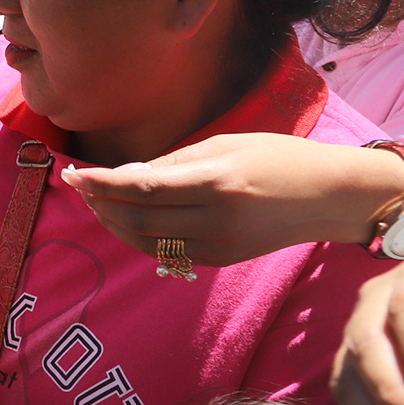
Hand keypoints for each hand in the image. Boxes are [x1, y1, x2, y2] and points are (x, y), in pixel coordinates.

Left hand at [60, 133, 403, 266]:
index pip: (142, 189)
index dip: (101, 183)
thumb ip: (173, 162)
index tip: (73, 174)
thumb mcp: (226, 144)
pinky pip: (167, 252)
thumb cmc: (279, 158)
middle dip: (101, 203)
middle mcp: (216, 220)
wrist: (329, 197)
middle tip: (80, 185)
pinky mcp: (221, 259)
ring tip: (96, 201)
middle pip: (137, 219)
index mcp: (216, 182)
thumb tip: (124, 175)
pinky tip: (126, 218)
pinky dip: (139, 237)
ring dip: (113, 223)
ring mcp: (219, 246)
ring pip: (146, 242)